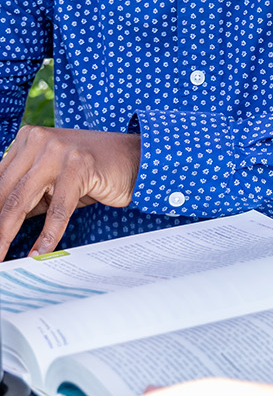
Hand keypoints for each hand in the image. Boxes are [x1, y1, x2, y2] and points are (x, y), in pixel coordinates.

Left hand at [0, 125, 139, 257]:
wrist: (136, 158)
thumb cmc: (93, 171)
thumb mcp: (53, 179)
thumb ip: (28, 195)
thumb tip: (2, 225)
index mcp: (28, 139)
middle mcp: (39, 140)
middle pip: (6, 192)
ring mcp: (59, 151)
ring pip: (23, 200)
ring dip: (7, 235)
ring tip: (1, 256)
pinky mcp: (79, 166)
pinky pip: (57, 210)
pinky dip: (47, 236)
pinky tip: (39, 253)